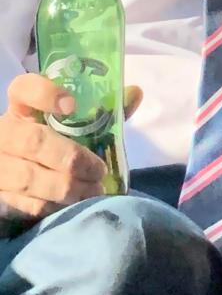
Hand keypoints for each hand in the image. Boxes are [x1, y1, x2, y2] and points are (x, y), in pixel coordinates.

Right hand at [0, 73, 142, 224]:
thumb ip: (101, 110)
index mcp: (21, 107)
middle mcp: (5, 133)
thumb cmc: (52, 143)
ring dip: (68, 188)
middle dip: (72, 158)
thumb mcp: (69, 125)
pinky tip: (74, 205)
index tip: (72, 104)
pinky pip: (26, 203)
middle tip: (99, 170)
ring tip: (94, 191)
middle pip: (33, 140)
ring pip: (29, 177)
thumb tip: (135, 93)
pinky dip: (55, 206)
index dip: (44, 93)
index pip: (23, 88)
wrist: (15, 176)